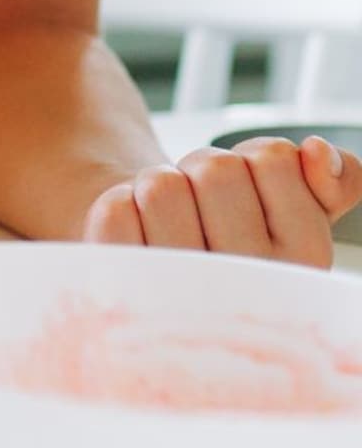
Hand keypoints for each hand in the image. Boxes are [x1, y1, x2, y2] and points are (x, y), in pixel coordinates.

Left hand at [84, 136, 361, 268]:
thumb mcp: (295, 207)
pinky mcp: (125, 286)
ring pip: (162, 186)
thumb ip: (331, 182)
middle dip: (201, 168)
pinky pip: (116, 209)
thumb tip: (318, 152)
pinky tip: (140, 237)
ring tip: (170, 221)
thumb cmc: (231, 230)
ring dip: (158, 186)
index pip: (273, 158)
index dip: (250, 157)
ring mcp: (183, 295)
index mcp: (305, 263)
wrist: (169, 270)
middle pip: (215, 169)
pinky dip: (121, 206)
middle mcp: (250, 289)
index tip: (250, 190)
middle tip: (203, 204)